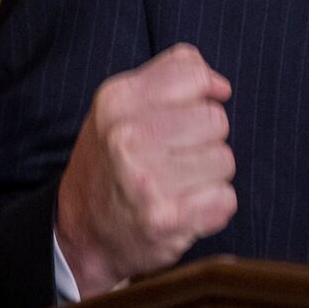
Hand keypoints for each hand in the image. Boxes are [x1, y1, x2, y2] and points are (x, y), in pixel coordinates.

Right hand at [55, 43, 236, 296]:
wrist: (82, 234)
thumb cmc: (113, 161)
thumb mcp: (123, 105)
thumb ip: (172, 74)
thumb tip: (221, 87)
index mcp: (117, 101)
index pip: (193, 73)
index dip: (198, 96)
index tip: (182, 116)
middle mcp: (127, 137)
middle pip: (216, 119)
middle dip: (204, 140)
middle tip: (173, 159)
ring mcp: (145, 180)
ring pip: (224, 160)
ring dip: (208, 176)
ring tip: (176, 185)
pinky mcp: (165, 219)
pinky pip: (225, 198)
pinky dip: (212, 208)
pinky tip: (184, 209)